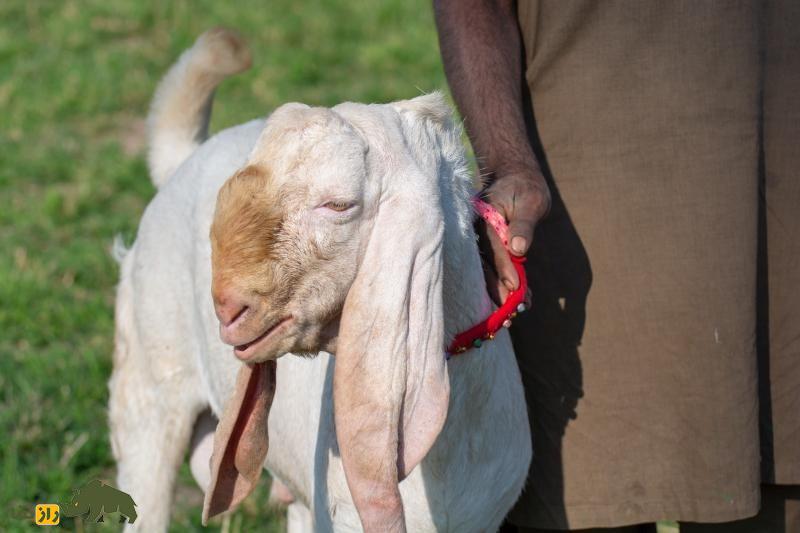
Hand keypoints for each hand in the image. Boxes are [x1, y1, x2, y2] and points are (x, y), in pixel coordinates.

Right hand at [479, 171, 549, 304]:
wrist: (516, 178)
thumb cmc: (525, 187)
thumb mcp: (531, 201)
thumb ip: (523, 224)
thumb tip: (518, 249)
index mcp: (483, 214)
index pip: (492, 244)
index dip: (503, 266)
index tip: (514, 286)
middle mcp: (475, 229)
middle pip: (483, 262)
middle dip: (496, 288)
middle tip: (509, 310)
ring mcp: (479, 239)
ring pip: (486, 269)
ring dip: (499, 291)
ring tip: (514, 312)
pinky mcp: (486, 247)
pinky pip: (493, 267)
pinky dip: (504, 283)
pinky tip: (519, 300)